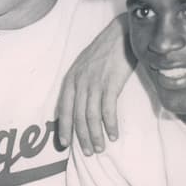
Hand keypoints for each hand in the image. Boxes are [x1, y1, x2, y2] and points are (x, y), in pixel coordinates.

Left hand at [56, 14, 131, 153]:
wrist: (123, 33)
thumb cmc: (105, 50)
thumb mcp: (84, 65)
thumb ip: (79, 84)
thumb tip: (78, 105)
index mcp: (71, 79)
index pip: (63, 109)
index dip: (64, 128)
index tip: (65, 144)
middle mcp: (80, 82)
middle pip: (77, 116)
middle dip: (81, 137)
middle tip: (87, 152)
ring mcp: (95, 83)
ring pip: (90, 116)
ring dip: (95, 135)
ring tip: (99, 148)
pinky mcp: (111, 83)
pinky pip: (107, 110)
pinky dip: (109, 125)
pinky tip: (113, 135)